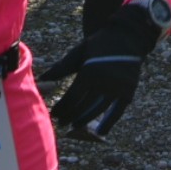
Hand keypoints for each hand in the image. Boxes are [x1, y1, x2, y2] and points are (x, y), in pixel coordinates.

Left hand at [37, 3, 161, 140]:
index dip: (62, 108)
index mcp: (90, 71)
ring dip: (85, 120)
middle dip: (70, 116)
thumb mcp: (78, 52)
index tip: (54, 114)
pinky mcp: (128, 91)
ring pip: (98, 110)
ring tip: (75, 126)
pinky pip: (117, 111)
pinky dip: (109, 122)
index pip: (72, 97)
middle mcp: (104, 81)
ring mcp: (117, 88)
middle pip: (84, 106)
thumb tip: (41, 79)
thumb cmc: (98, 44)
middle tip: (61, 122)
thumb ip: (61, 67)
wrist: (127, 36)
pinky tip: (100, 132)